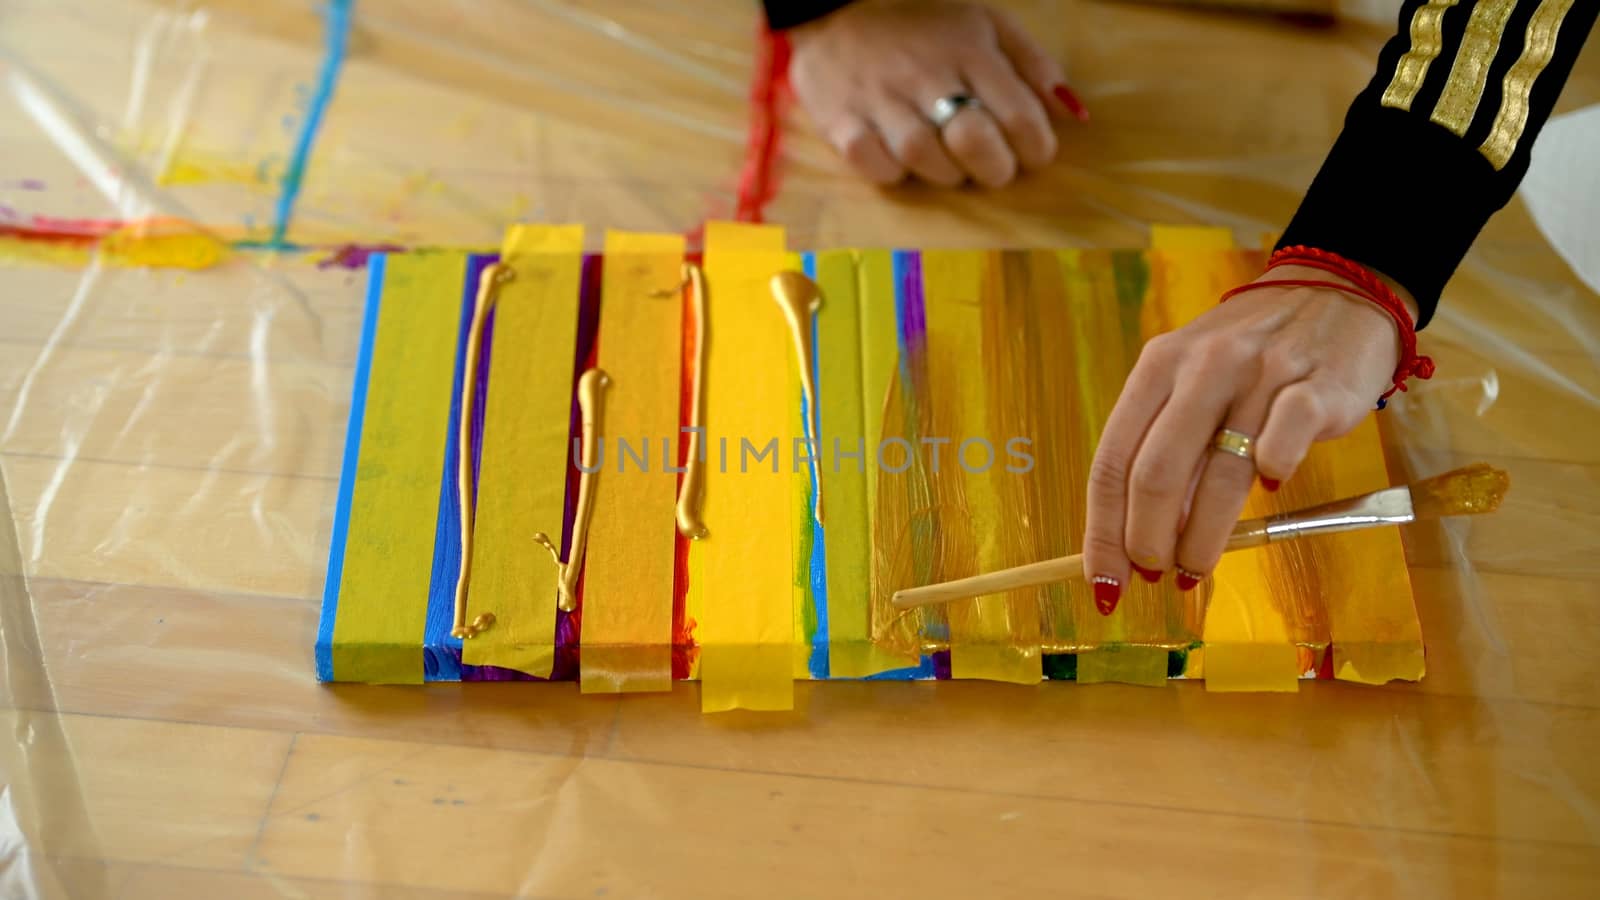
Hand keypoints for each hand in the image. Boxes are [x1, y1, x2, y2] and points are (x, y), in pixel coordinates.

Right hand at [786, 1, 1085, 187]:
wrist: (834, 11)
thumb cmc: (921, 25)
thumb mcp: (985, 26)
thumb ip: (1032, 66)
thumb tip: (1073, 112)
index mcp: (969, 50)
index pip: (1020, 115)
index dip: (1036, 148)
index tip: (1030, 154)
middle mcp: (926, 74)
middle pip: (974, 140)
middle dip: (995, 169)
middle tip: (992, 168)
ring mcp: (880, 99)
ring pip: (923, 157)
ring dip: (944, 173)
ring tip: (945, 161)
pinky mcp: (841, 121)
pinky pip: (874, 164)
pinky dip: (891, 173)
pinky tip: (899, 160)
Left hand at [1082, 268, 1413, 610]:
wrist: (1338, 293)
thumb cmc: (1251, 355)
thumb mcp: (1192, 381)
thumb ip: (1166, 446)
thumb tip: (1138, 540)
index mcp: (1157, 367)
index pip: (1112, 462)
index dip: (1103, 530)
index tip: (1103, 579)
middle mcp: (1201, 367)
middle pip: (1155, 473)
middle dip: (1147, 541)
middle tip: (1155, 576)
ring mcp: (1260, 374)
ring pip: (1219, 473)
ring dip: (1202, 537)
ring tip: (1196, 567)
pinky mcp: (1317, 386)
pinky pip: (1285, 443)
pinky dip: (1273, 476)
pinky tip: (1271, 492)